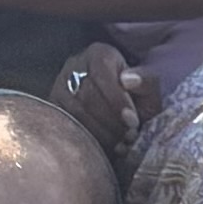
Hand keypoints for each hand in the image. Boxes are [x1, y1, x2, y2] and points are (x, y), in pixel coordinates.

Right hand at [52, 39, 156, 168]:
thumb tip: (128, 80)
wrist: (119, 109)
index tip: (133, 122)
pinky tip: (104, 148)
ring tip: (119, 145)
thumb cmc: (135, 99)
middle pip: (87, 96)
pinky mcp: (54, 107)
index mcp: (99, 54)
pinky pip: (65, 124)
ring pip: (75, 112)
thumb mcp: (148, 89)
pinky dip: (86, 140)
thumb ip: (146, 82)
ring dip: (100, 133)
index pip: (103, 76)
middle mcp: (75, 66)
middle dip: (110, 121)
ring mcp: (60, 86)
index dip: (118, 102)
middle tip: (127, 138)